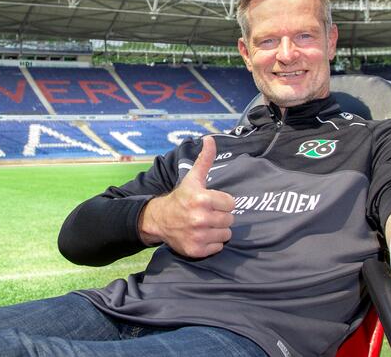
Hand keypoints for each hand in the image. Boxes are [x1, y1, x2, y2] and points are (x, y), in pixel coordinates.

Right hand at [138, 136, 235, 257]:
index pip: (231, 203)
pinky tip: (201, 235)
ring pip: (226, 234)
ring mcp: (198, 236)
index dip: (222, 202)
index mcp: (202, 199)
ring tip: (205, 224)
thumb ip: (205, 159)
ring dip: (218, 230)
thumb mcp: (193, 178)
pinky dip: (212, 243)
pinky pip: (218, 247)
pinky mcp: (196, 251)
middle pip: (229, 219)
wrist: (160, 219)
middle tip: (207, 213)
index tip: (211, 202)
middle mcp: (200, 219)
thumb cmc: (181, 197)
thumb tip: (210, 139)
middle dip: (220, 216)